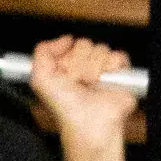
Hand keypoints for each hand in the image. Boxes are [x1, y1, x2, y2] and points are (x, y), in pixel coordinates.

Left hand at [26, 32, 135, 160]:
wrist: (90, 121)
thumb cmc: (66, 106)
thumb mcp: (40, 79)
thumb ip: (42, 52)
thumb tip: (64, 39)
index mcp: (65, 66)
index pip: (68, 44)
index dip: (64, 57)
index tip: (62, 72)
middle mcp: (84, 66)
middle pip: (84, 44)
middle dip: (78, 63)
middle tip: (77, 81)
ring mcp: (102, 68)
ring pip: (100, 49)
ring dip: (93, 68)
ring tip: (90, 84)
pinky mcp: (120, 73)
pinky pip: (118, 56)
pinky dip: (112, 67)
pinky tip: (105, 81)